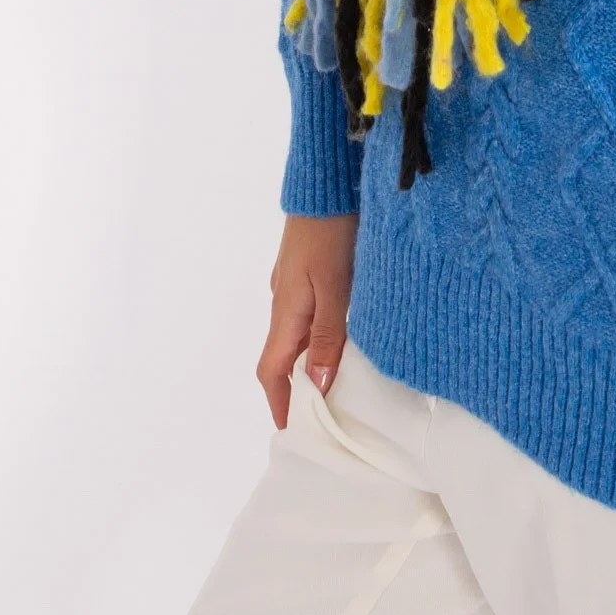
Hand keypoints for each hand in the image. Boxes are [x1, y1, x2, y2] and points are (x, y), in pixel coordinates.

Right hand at [256, 212, 357, 427]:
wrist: (328, 181)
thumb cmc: (332, 232)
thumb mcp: (336, 286)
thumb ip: (327, 336)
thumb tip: (315, 388)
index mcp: (285, 310)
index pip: (272, 371)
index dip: (280, 404)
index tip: (295, 433)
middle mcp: (284, 300)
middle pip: (283, 357)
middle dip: (297, 389)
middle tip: (324, 417)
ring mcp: (294, 283)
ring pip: (297, 334)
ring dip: (311, 362)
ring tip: (339, 384)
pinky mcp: (307, 269)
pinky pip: (308, 314)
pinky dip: (320, 336)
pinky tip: (344, 336)